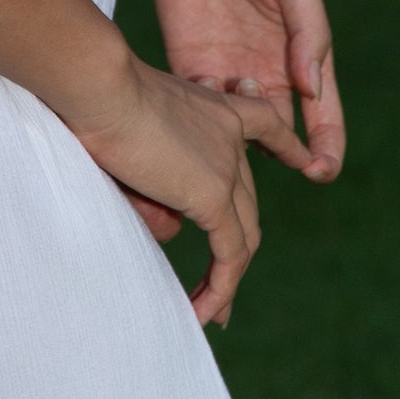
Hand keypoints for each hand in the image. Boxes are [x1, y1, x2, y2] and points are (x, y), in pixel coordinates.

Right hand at [65, 53, 300, 326]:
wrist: (99, 85)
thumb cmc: (96, 100)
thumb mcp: (134, 137)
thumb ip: (157, 178)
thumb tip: (172, 223)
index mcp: (213, 105)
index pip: (265, 124)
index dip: (288, 146)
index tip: (303, 161)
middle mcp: (231, 133)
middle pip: (246, 200)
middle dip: (238, 244)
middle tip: (220, 285)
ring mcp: (227, 164)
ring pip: (242, 235)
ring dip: (227, 279)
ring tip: (211, 313)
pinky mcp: (214, 195)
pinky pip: (229, 255)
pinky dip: (219, 289)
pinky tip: (201, 312)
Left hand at [143, 0, 344, 219]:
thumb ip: (308, 30)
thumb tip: (313, 88)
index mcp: (303, 53)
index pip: (323, 116)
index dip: (327, 150)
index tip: (320, 171)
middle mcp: (268, 70)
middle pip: (281, 136)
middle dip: (279, 160)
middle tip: (266, 160)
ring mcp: (228, 71)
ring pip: (238, 133)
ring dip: (237, 145)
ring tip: (229, 133)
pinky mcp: (190, 64)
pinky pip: (199, 109)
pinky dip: (200, 124)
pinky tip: (196, 115)